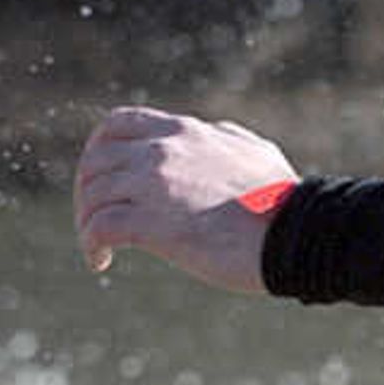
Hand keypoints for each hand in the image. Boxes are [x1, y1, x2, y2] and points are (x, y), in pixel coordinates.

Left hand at [72, 106, 294, 292]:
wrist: (297, 235)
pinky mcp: (150, 224)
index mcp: (185, 132)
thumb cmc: (286, 203)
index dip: (99, 146)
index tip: (103, 173)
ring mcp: (152, 186)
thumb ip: (223, 140)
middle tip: (94, 215)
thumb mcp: (254, 153)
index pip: (118, 123)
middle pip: (96, 160)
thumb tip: (213, 136)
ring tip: (99, 246)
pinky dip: (91, 244)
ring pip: (93, 195)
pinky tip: (100, 261)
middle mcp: (160, 152)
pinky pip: (100, 229)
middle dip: (87, 188)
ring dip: (86, 220)